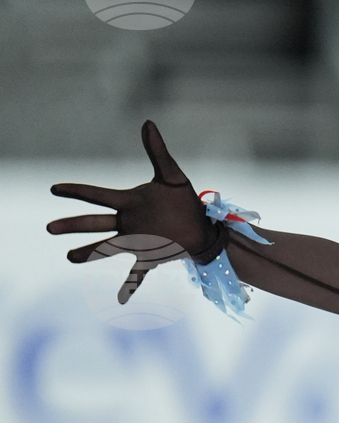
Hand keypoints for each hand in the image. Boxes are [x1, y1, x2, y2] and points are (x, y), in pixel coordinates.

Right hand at [47, 120, 222, 303]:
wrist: (204, 227)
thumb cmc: (186, 201)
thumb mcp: (172, 176)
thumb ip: (158, 151)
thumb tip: (147, 122)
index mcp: (130, 202)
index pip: (97, 195)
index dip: (76, 191)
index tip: (55, 188)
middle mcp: (128, 222)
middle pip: (95, 223)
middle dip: (73, 226)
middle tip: (50, 228)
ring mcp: (138, 241)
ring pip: (108, 247)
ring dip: (90, 253)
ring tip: (70, 257)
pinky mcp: (151, 257)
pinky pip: (138, 273)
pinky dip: (130, 286)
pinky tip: (122, 300)